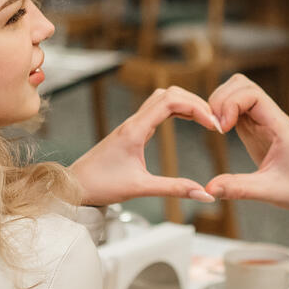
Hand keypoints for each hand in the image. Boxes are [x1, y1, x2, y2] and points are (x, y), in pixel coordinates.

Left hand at [68, 85, 220, 207]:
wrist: (73, 186)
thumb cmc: (100, 185)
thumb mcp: (141, 188)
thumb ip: (175, 189)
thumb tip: (204, 194)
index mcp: (135, 129)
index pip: (171, 102)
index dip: (197, 108)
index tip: (213, 125)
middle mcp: (133, 122)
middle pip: (170, 93)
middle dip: (196, 102)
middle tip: (215, 121)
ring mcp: (132, 124)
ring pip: (163, 98)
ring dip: (186, 103)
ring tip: (205, 119)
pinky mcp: (131, 131)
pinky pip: (157, 110)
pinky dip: (176, 110)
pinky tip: (187, 120)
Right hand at [204, 74, 288, 224]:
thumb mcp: (271, 191)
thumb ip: (240, 188)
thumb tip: (208, 189)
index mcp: (279, 125)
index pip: (253, 94)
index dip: (231, 104)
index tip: (222, 129)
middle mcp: (270, 117)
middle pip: (241, 84)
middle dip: (221, 99)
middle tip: (213, 127)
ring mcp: (261, 120)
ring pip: (237, 92)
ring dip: (220, 103)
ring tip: (215, 128)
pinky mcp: (254, 127)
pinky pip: (235, 107)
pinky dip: (222, 112)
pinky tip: (219, 131)